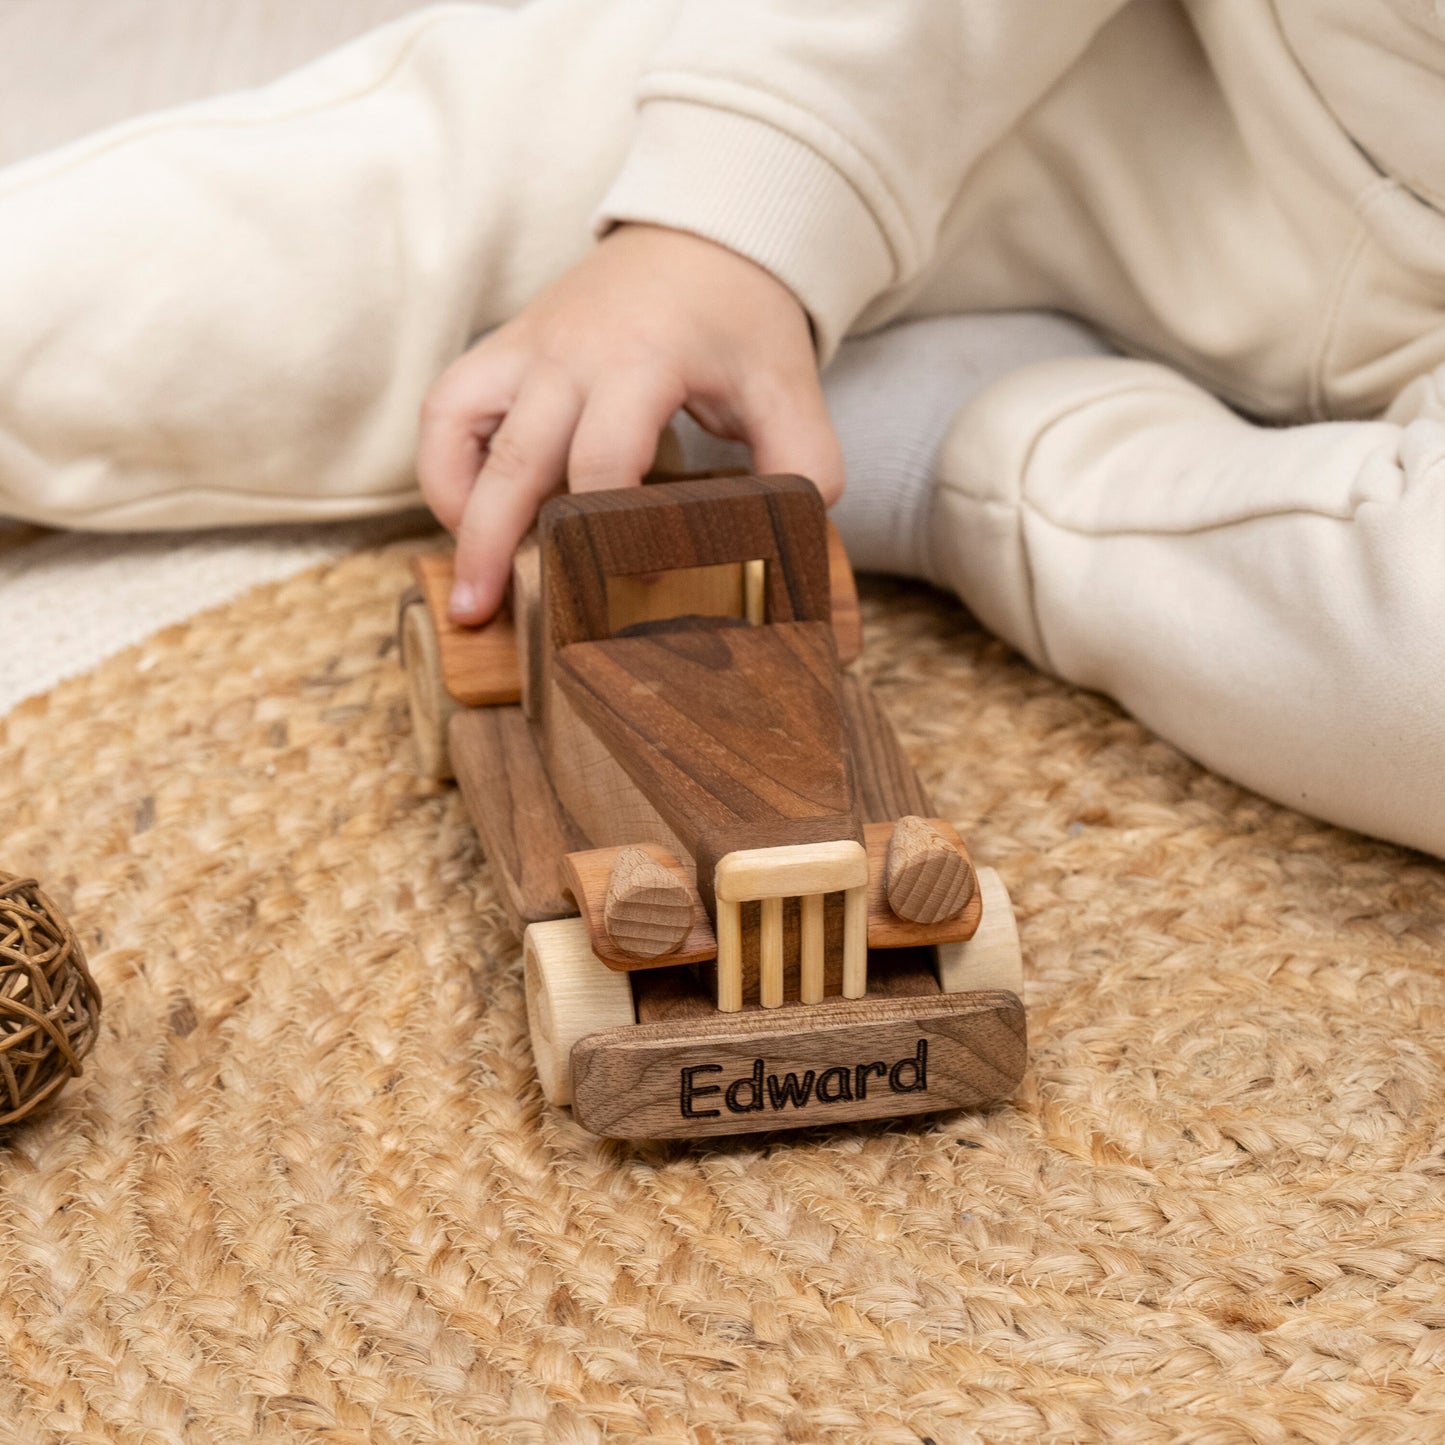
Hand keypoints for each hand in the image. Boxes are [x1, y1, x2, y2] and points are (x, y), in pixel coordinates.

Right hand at [417, 223, 843, 622]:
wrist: (704, 233)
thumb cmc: (741, 318)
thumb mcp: (787, 385)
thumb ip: (802, 462)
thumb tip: (790, 540)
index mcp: (642, 362)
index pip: (603, 460)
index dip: (603, 535)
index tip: (615, 592)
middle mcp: (569, 354)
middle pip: (514, 457)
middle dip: (492, 542)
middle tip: (481, 615)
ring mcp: (528, 346)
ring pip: (455, 422)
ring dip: (453, 500)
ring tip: (469, 571)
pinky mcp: (505, 347)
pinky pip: (448, 403)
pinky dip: (444, 460)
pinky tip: (469, 510)